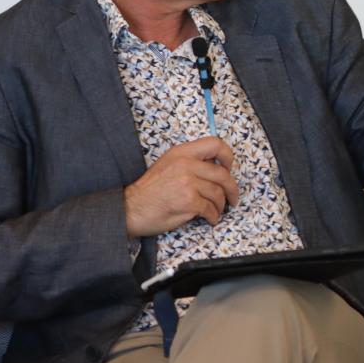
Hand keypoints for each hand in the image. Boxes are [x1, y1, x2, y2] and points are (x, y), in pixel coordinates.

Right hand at [123, 137, 239, 236]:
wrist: (131, 208)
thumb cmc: (149, 190)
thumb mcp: (168, 164)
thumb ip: (190, 161)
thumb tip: (216, 166)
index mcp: (182, 153)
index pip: (215, 144)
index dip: (227, 156)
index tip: (229, 168)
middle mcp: (186, 164)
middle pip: (223, 174)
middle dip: (232, 189)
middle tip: (233, 198)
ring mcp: (188, 183)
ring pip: (218, 194)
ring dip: (221, 205)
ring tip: (217, 210)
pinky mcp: (189, 202)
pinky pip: (210, 209)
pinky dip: (213, 216)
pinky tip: (210, 218)